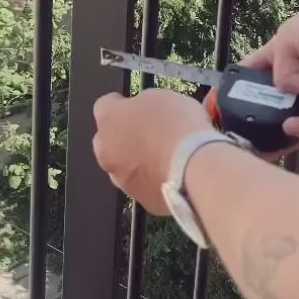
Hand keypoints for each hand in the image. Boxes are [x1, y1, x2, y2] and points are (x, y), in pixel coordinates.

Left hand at [92, 88, 213, 213]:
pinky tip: (173, 175)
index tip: (136, 106)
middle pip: (108, 140)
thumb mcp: (160, 97)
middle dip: (123, 136)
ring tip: (164, 157)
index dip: (121, 104)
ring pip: (123, 167)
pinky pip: (143, 185)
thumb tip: (142, 113)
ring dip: (136, 161)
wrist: (194, 168)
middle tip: (150, 133)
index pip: (104, 105)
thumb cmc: (177, 125)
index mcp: (108, 120)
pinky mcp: (141, 201)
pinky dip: (153, 180)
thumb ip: (142, 105)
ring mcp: (120, 180)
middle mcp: (106, 151)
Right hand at [242, 0, 298, 140]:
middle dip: (259, 119)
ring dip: (281, 132)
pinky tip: (293, 125)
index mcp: (286, 54)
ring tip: (263, 142)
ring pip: (297, 121)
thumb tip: (291, 98)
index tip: (221, 104)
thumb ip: (280, 71)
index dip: (239, 87)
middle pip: (275, 104)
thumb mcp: (291, 38)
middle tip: (241, 134)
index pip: (256, 73)